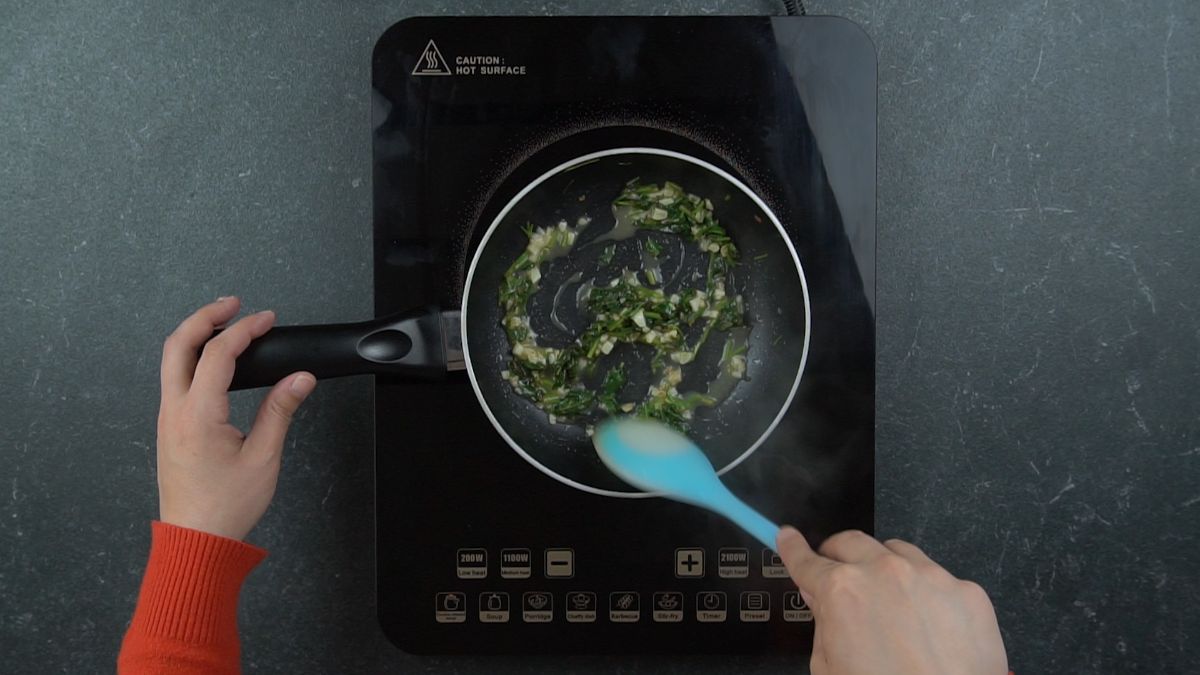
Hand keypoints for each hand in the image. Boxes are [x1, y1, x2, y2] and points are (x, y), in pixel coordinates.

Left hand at [156, 297, 315, 540]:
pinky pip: (174, 379)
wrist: (196, 539)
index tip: (266, 319)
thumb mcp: (264, 457)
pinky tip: (213, 360)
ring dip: (196, 335)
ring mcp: (167, 419)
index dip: (244, 330)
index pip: (218, 354)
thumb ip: (281, 410)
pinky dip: (192, 357)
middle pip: (178, 345)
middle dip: (205, 317)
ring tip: (224, 324)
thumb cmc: (225, 506)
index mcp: (197, 415)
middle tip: (233, 303)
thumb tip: (300, 379)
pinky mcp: (170, 427)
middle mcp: (174, 411)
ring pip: (171, 360)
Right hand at [777, 527, 1007, 674]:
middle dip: (837, 554)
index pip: (806, 560)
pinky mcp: (966, 592)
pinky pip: (939, 579)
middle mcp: (885, 573)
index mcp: (842, 592)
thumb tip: (823, 603)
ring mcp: (930, 577)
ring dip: (884, 568)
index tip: (789, 538)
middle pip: (850, 543)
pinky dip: (927, 594)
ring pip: (896, 551)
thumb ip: (824, 625)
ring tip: (888, 602)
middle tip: (836, 571)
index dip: (793, 549)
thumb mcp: (830, 669)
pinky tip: (928, 625)